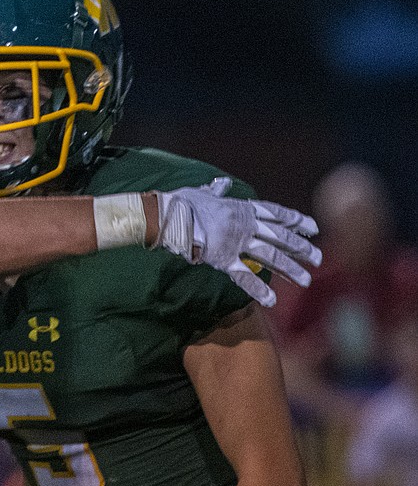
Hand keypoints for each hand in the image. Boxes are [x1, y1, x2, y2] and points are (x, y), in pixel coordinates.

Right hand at [155, 178, 321, 307]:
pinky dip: (258, 289)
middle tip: (318, 259)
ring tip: (305, 281)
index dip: (296, 220)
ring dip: (289, 269)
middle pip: (280, 236)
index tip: (314, 228)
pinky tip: (272, 301)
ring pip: (270, 256)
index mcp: (241, 208)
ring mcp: (236, 242)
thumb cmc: (181, 202)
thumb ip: (216, 191)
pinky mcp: (223, 258)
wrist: (167, 215)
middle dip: (301, 248)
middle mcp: (245, 224)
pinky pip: (244, 275)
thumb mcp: (203, 192)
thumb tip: (221, 184)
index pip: (276, 213)